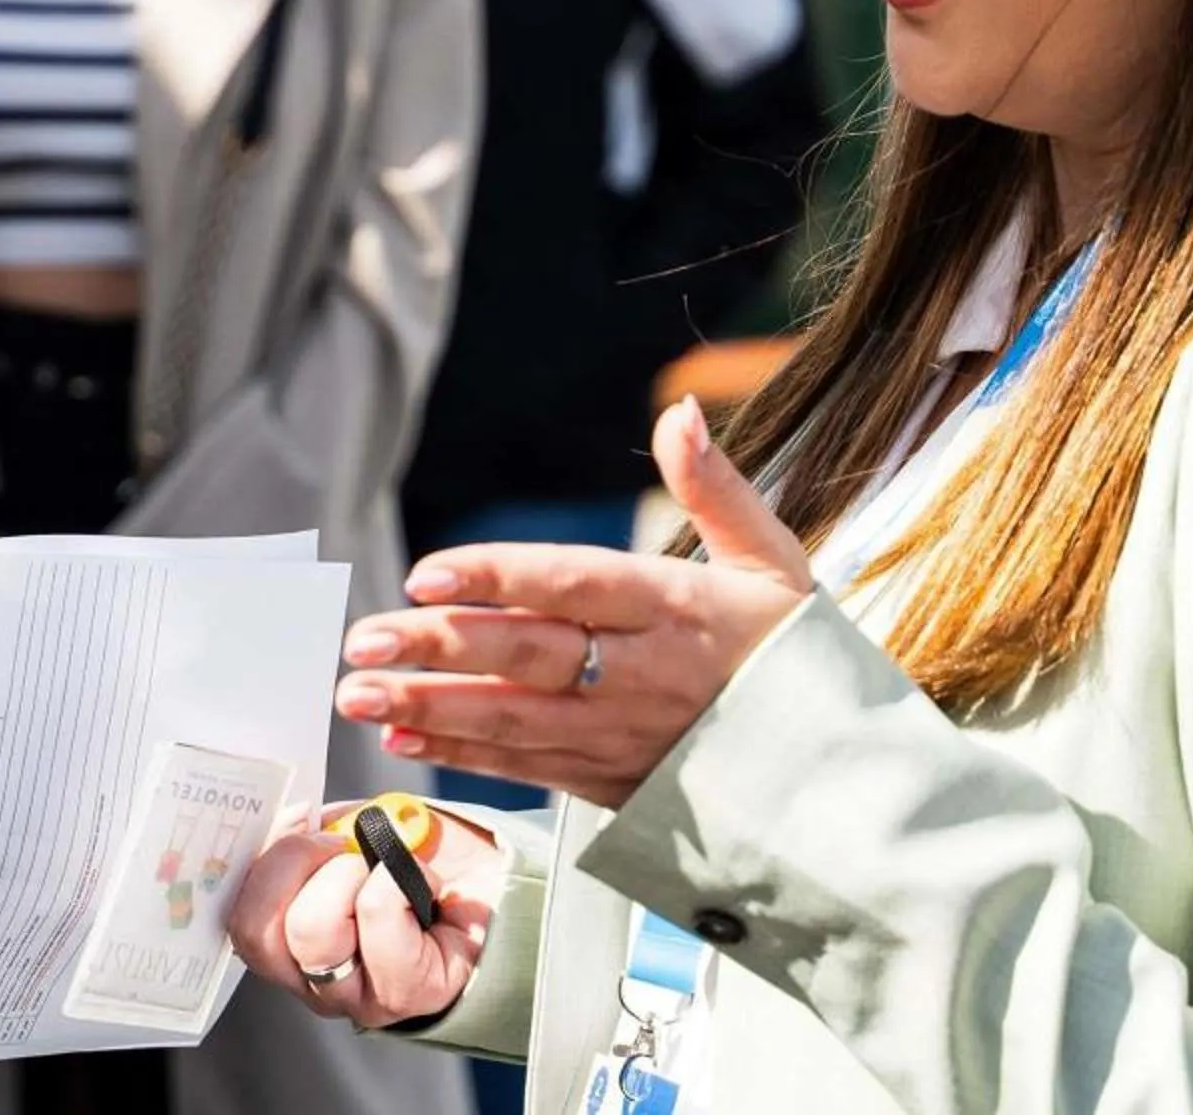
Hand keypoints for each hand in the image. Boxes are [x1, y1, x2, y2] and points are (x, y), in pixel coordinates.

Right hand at [226, 806, 504, 1028]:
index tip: (295, 817)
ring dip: (345, 875)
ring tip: (381, 865)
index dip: (257, 862)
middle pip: (259, 934)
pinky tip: (417, 880)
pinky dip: (395, 883)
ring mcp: (357, 996)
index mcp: (288, 941)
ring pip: (311, 935)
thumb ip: (314, 830)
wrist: (493, 882)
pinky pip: (377, 929)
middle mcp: (313, 980)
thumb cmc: (417, 858)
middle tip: (339, 843)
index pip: (238, 924)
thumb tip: (292, 818)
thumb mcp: (351, 831)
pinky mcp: (407, 995)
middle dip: (295, 862)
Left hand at [333, 398, 812, 808]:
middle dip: (438, 649)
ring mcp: (621, 734)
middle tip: (361, 641)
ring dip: (428, 708)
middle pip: (526, 655)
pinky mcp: (609, 781)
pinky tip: (401, 737)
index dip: (498, 579)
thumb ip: (714, 486)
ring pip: (513, 720)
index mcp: (676, 607)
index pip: (573, 585)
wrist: (835, 772)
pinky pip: (525, 766)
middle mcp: (641, 673)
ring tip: (356, 693)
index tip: (425, 575)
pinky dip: (460, 754)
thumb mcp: (771, 559)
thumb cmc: (790, 650)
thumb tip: (681, 411)